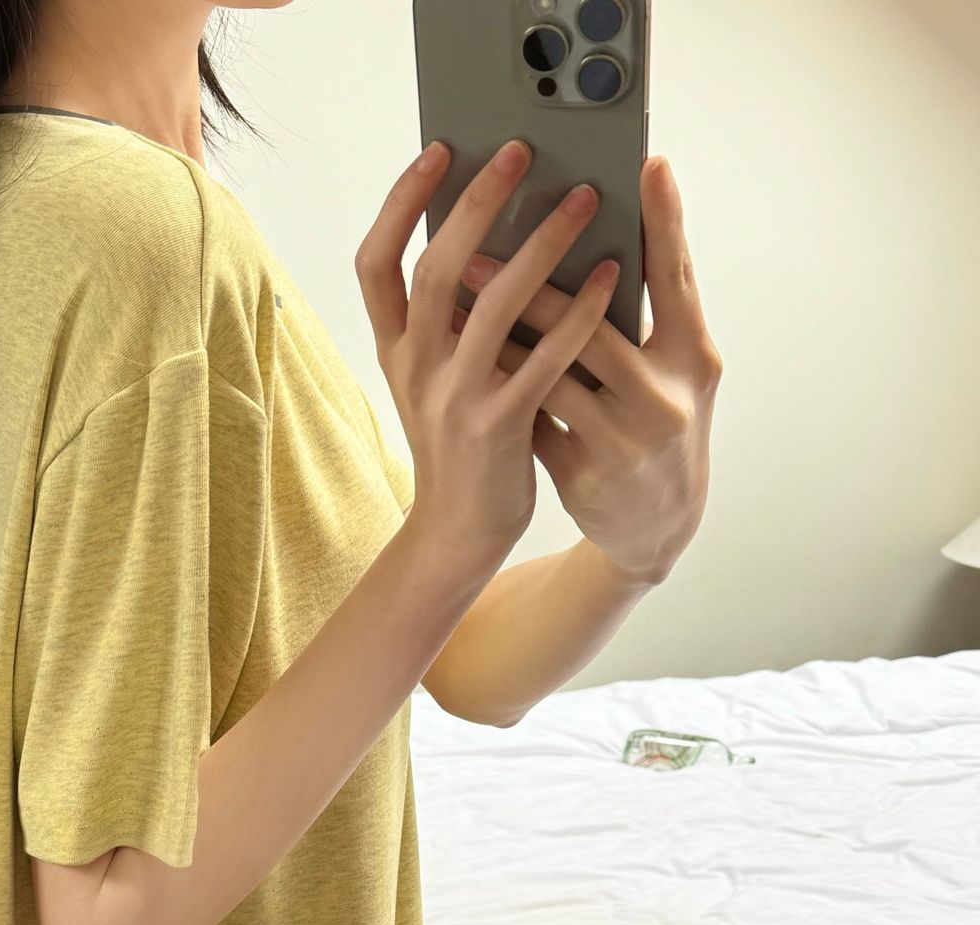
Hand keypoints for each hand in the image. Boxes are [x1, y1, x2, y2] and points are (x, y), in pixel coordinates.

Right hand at [355, 138, 621, 594]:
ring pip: (494, 305)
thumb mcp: (436, 377)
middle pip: (436, 269)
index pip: (375, 264)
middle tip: (518, 151)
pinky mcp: (499, 428)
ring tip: (583, 200)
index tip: (435, 152)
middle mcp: (415, 369)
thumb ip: (450, 321)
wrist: (460, 531)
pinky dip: (578, 314)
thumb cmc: (460, 444)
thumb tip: (488, 241)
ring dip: (542, 245)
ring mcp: (455, 399)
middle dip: (476, 202)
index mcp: (394, 351)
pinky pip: (543, 359)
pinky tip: (609, 278)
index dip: (400, 204)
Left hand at [455, 155, 721, 587]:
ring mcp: (622, 443)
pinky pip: (530, 417)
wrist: (658, 526)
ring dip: (500, 331)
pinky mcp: (584, 476)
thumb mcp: (675, 370)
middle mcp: (664, 401)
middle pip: (595, 330)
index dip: (666, 221)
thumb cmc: (658, 424)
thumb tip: (598, 237)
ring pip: (551, 375)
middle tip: (480, 245)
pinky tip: (464, 352)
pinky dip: (499, 381)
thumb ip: (648, 311)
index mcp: (695, 360)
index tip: (648, 164)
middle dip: (535, 284)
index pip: (678, 278)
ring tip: (461, 292)